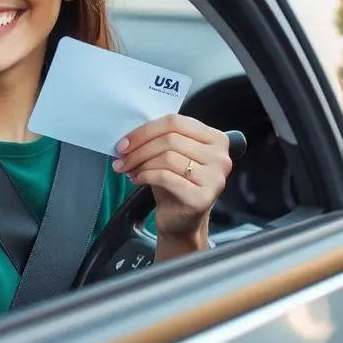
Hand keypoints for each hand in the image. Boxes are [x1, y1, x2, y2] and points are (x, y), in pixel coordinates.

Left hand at [112, 114, 231, 241]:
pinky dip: (145, 176)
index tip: (124, 142)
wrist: (182, 220)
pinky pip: (166, 177)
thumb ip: (159, 139)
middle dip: (139, 148)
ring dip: (141, 163)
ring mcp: (215, 178)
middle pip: (170, 139)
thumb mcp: (170, 153)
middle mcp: (221, 157)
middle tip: (122, 158)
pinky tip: (137, 179)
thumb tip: (128, 138)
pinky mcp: (203, 197)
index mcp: (215, 139)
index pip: (175, 122)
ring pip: (168, 157)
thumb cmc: (175, 182)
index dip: (145, 131)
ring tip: (129, 169)